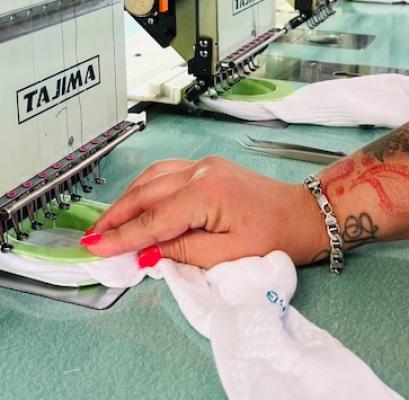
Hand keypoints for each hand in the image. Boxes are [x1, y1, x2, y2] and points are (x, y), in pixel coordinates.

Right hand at [81, 156, 326, 267]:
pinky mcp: (207, 167)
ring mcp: (203, 165)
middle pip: (147, 193)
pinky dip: (146, 189)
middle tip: (92, 236)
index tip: (95, 248)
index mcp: (206, 193)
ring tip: (108, 222)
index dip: (122, 236)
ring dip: (128, 200)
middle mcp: (200, 171)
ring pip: (153, 178)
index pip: (154, 219)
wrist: (303, 214)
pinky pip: (166, 174)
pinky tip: (135, 201)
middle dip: (117, 215)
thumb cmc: (275, 238)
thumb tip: (146, 252)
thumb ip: (182, 251)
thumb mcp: (226, 255)